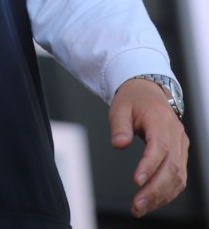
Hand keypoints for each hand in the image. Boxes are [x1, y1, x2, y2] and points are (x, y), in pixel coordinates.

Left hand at [109, 78, 188, 217]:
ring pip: (178, 176)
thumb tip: (119, 144)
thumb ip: (119, 126)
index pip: (159, 146)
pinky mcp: (181, 153)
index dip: (150, 165)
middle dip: (155, 190)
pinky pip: (179, 177)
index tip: (137, 181)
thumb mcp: (119, 107)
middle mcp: (175, 133)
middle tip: (136, 205)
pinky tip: (152, 201)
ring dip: (161, 196)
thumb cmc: (133, 100)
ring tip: (141, 207)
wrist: (148, 93)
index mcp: (160, 118)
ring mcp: (181, 144)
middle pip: (172, 166)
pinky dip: (167, 192)